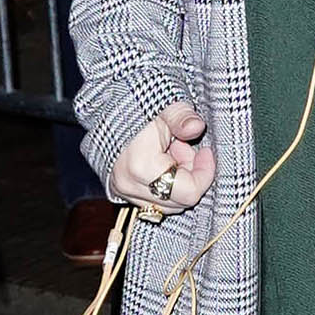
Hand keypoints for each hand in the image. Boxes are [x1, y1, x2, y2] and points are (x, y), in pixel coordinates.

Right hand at [109, 102, 215, 216]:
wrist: (109, 118)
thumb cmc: (137, 112)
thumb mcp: (164, 109)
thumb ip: (181, 117)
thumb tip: (196, 127)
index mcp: (141, 167)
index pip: (190, 191)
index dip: (205, 173)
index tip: (206, 152)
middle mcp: (130, 186)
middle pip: (181, 200)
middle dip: (190, 174)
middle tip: (183, 147)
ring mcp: (125, 193)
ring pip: (170, 205)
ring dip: (178, 181)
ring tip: (171, 154)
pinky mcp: (123, 195)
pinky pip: (156, 203)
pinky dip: (166, 186)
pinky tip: (162, 164)